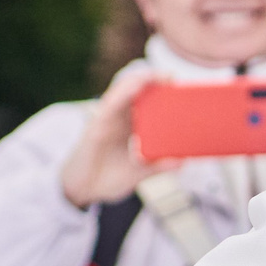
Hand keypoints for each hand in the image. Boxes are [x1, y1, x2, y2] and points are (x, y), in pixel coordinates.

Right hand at [61, 62, 168, 208]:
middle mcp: (119, 119)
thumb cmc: (109, 178)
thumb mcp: (139, 172)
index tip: (182, 87)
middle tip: (173, 76)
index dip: (161, 92)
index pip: (146, 104)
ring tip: (158, 75)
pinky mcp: (96, 125)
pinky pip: (110, 104)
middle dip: (154, 82)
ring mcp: (107, 120)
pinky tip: (136, 85)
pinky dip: (123, 93)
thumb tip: (183, 161)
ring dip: (140, 81)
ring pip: (122, 93)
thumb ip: (158, 166)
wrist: (82, 191)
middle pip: (136, 93)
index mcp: (130, 127)